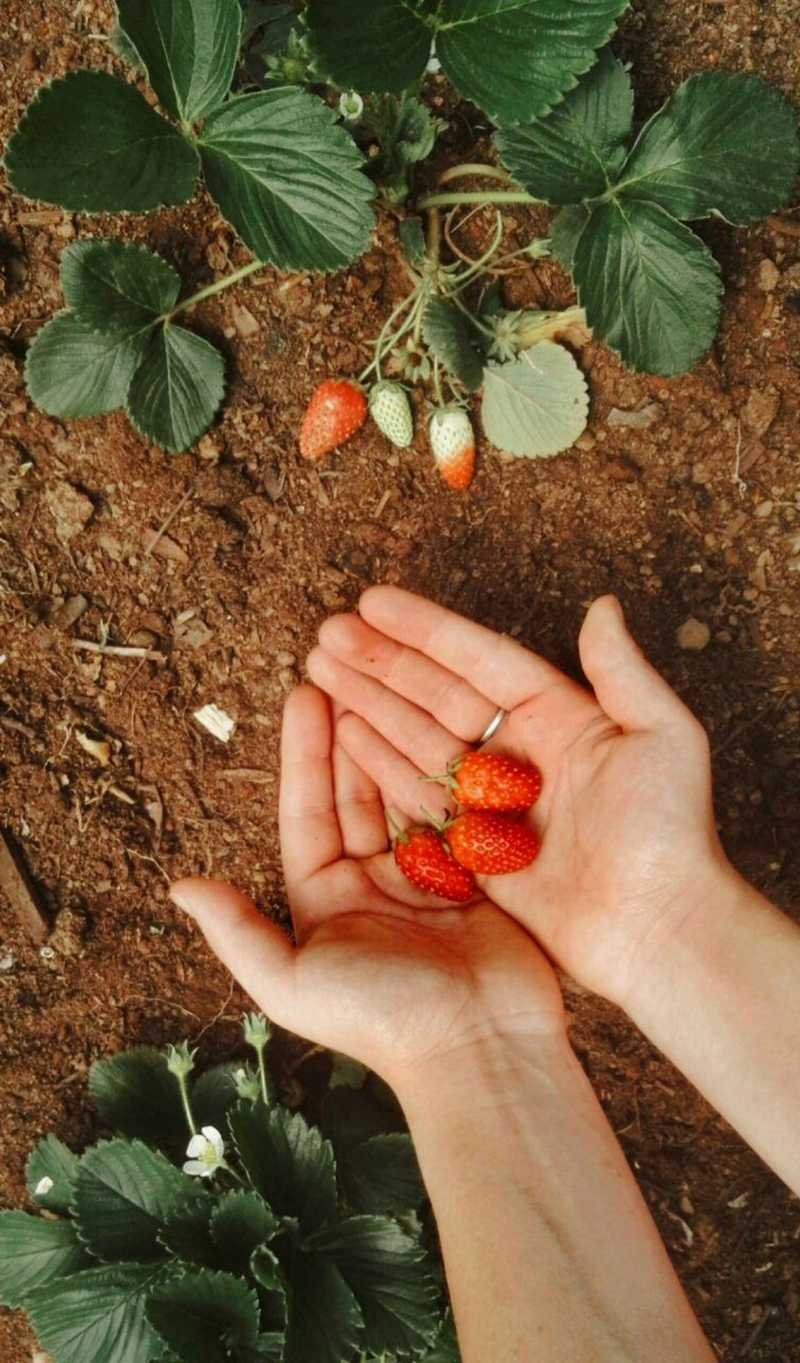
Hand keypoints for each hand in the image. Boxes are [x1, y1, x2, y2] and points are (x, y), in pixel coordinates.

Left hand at [171, 684, 563, 1098]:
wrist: (481, 1048)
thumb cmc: (381, 1018)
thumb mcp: (291, 981)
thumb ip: (236, 931)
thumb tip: (179, 885)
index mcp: (325, 900)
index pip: (309, 811)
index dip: (304, 753)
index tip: (304, 693)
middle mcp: (372, 882)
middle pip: (356, 792)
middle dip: (349, 731)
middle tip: (348, 670)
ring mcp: (429, 874)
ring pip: (404, 791)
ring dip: (395, 738)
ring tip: (389, 681)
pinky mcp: (477, 873)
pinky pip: (456, 809)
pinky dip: (447, 768)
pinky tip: (444, 721)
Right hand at [306, 586, 732, 1010]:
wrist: (656, 930)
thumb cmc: (669, 834)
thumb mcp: (663, 738)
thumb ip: (622, 670)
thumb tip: (602, 606)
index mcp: (561, 717)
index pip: (480, 660)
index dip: (426, 630)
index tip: (373, 601)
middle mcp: (521, 753)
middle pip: (437, 694)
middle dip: (382, 662)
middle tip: (329, 632)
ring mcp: (493, 801)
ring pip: (418, 737)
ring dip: (370, 702)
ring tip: (322, 668)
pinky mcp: (474, 848)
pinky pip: (417, 795)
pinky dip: (379, 763)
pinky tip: (342, 732)